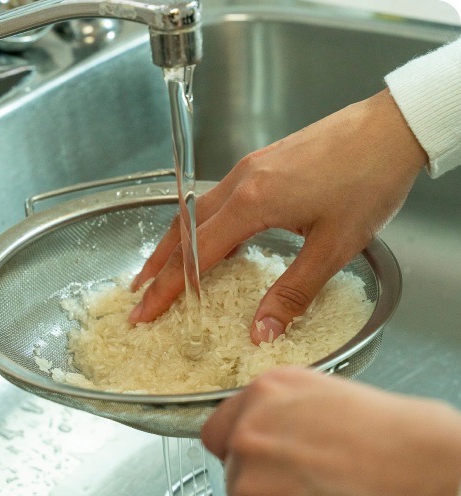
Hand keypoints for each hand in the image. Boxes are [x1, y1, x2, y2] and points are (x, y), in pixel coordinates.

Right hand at [129, 89, 426, 343]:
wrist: (391, 129)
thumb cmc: (368, 182)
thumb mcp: (334, 246)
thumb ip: (294, 291)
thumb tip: (261, 331)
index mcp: (252, 203)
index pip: (195, 255)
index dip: (168, 289)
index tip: (145, 312)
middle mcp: (240, 182)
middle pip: (183, 230)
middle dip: (157, 266)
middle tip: (138, 294)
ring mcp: (248, 168)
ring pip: (196, 212)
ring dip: (175, 244)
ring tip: (160, 271)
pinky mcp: (261, 164)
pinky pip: (216, 200)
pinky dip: (200, 226)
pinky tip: (206, 241)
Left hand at [201, 367, 460, 495]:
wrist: (420, 462)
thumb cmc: (380, 427)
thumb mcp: (313, 390)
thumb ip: (269, 407)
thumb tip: (249, 426)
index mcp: (259, 395)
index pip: (215, 432)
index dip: (236, 445)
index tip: (254, 457)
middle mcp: (248, 434)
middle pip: (233, 468)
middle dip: (261, 474)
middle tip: (304, 476)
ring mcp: (252, 482)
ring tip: (319, 495)